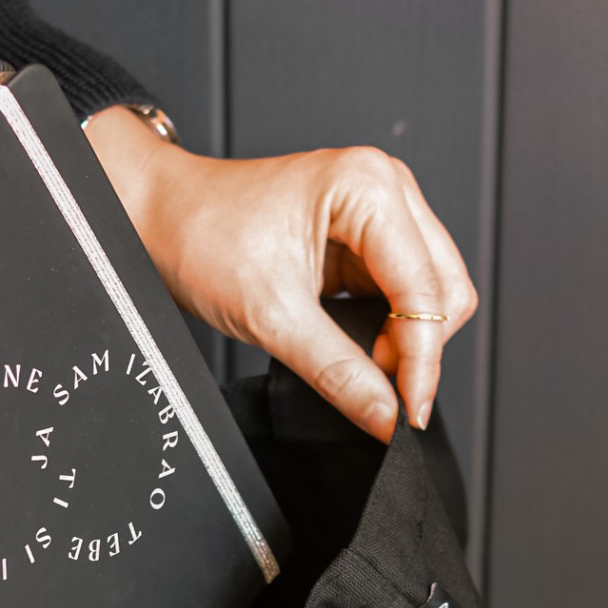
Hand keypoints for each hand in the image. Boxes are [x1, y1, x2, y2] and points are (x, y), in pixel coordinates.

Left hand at [86, 108, 476, 440]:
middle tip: (377, 392)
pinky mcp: (365, 240)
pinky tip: (359, 353)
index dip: (423, 361)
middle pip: (445, 289)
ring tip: (361, 370)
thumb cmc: (203, 239)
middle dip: (419, 349)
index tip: (408, 416)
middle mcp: (386, 189)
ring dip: (406, 342)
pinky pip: (402, 295)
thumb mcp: (272, 317)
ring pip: (431, 294)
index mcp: (369, 187)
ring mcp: (379, 213)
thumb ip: (339, 372)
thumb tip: (387, 419)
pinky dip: (390, 332)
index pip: (428, 290)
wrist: (161, 219)